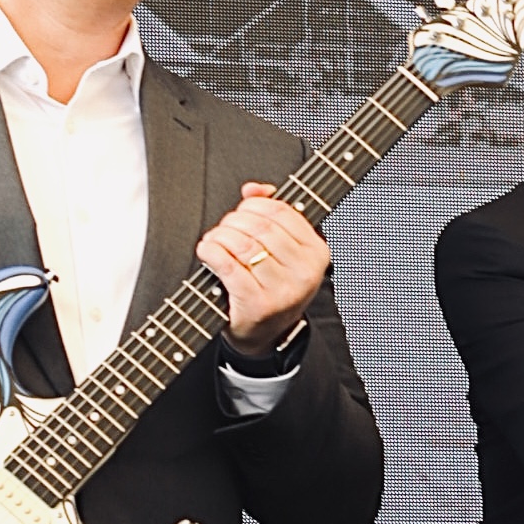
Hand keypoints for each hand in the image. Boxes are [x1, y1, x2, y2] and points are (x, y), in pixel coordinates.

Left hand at [199, 183, 330, 355]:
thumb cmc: (270, 287)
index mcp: (317, 253)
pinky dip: (211, 253)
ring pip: (243, 244)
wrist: (263, 335)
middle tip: (223, 230)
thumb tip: (254, 189)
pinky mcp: (258, 304)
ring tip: (213, 242)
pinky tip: (207, 252)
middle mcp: (305, 272)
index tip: (240, 212)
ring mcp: (283, 291)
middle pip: (261, 227)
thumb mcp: (281, 252)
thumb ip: (271, 214)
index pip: (282, 212)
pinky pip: (228, 266)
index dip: (253, 205)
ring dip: (220, 237)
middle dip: (233, 222)